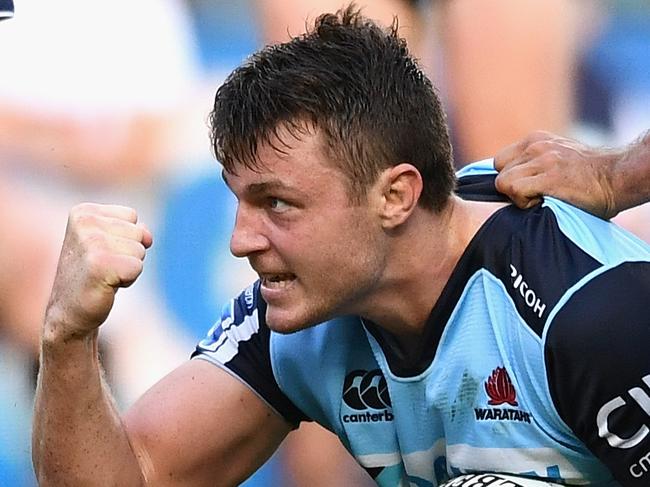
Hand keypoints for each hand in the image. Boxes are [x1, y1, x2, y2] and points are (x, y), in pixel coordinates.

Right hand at [44, 203, 152, 341]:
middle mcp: (85, 222)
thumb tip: (147, 237)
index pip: (131, 216)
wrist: (69, 312)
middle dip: (128, 253)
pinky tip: (106, 285)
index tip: (101, 253)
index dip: (124, 238)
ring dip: (128, 267)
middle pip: (138, 232)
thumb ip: (133, 230)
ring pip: (140, 250)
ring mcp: (91, 242)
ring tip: (104, 275)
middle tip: (103, 267)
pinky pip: (137, 267)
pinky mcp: (100, 264)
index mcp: (83, 212)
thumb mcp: (110, 243)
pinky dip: (128, 279)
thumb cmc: (93, 275)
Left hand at [494, 131, 618, 218]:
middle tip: (534, 195)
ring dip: (517, 197)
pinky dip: (524, 203)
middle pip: (499, 172)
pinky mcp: (549, 176)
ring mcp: (543, 159)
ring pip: (503, 182)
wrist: (619, 176)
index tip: (525, 189)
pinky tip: (544, 202)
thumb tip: (507, 183)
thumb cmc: (588, 177)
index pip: (500, 161)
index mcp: (536, 140)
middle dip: (512, 189)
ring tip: (540, 199)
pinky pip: (515, 191)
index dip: (508, 179)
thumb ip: (533, 164)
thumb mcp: (556, 159)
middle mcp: (536, 146)